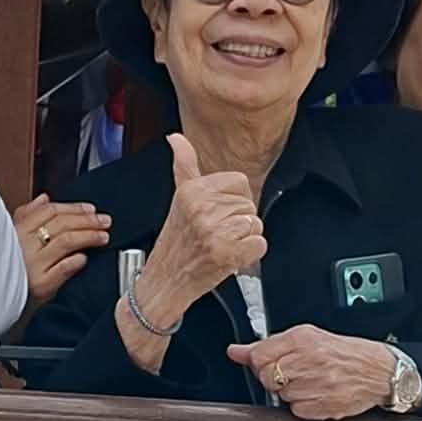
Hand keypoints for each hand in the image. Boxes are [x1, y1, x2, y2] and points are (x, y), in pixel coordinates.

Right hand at [12, 192, 110, 303]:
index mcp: (16, 230)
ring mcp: (31, 265)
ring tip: (103, 237)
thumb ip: (27, 216)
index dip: (74, 208)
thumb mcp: (10, 238)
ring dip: (88, 236)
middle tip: (104, 222)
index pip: (49, 211)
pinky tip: (85, 258)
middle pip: (61, 224)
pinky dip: (76, 261)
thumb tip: (44, 198)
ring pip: (66, 242)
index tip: (90, 210)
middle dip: (87, 220)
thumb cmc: (5, 270)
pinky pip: (63, 268)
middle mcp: (23, 245)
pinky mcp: (39, 285)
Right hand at [135, 134, 266, 318]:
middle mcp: (201, 207)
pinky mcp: (224, 253)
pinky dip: (249, 255)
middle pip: (249, 206)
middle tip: (216, 236)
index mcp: (192, 190)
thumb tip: (176, 138)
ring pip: (255, 225)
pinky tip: (228, 258)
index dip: (235, 201)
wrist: (162, 283)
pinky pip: (259, 245)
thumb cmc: (175, 244)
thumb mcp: (178, 199)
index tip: (218, 216)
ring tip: (219, 246)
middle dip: (238, 224)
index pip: (239, 182)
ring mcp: (212, 231)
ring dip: (243, 240)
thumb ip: (184, 165)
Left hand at [230, 324, 409, 419]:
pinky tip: (317, 394)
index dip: (260, 362)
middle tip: (292, 373)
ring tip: (310, 381)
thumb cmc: (345, 353)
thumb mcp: (308, 338)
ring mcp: (319, 385)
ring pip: (281, 395)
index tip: (268, 362)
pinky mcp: (325, 406)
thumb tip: (235, 351)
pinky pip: (296, 411)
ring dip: (290, 391)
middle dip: (274, 378)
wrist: (380, 371)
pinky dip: (302, 406)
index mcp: (304, 339)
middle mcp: (310, 361)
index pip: (259, 356)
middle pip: (267, 377)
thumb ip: (268, 345)